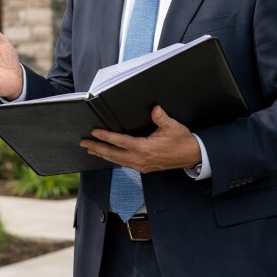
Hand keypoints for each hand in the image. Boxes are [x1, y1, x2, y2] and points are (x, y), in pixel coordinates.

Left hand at [79, 106, 201, 172]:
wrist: (193, 156)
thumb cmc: (182, 141)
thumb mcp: (173, 127)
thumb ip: (161, 117)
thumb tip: (155, 108)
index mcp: (145, 149)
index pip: (120, 142)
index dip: (105, 136)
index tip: (94, 132)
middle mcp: (140, 159)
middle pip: (113, 154)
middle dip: (97, 148)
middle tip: (83, 143)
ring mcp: (141, 165)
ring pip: (117, 161)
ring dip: (102, 155)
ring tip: (90, 149)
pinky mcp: (144, 167)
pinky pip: (124, 163)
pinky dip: (113, 159)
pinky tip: (107, 156)